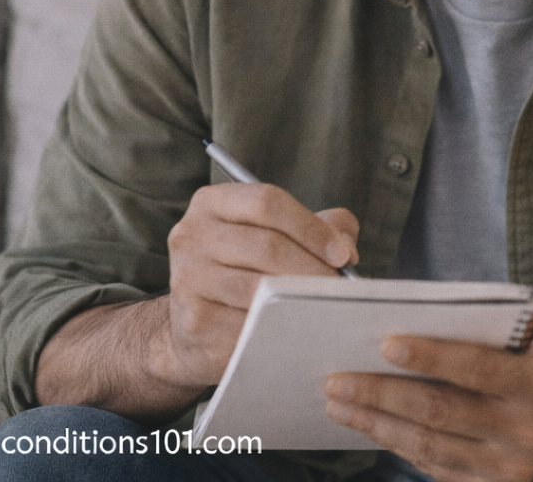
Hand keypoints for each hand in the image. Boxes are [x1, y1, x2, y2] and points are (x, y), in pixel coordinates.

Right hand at [160, 183, 358, 389]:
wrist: (195, 324)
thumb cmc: (248, 268)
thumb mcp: (279, 233)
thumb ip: (321, 225)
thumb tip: (345, 247)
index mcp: (212, 203)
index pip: (267, 202)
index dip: (311, 227)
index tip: (342, 253)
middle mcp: (191, 235)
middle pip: (267, 246)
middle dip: (313, 268)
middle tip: (341, 287)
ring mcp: (187, 279)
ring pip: (258, 288)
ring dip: (300, 299)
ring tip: (326, 306)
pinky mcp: (192, 322)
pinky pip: (246, 325)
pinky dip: (278, 328)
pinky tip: (297, 330)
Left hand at [324, 304, 532, 481]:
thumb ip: (507, 311)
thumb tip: (444, 304)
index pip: (477, 368)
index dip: (431, 357)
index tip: (385, 344)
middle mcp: (526, 431)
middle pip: (441, 411)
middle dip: (382, 394)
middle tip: (337, 378)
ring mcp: (506, 468)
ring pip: (428, 445)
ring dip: (376, 423)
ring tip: (337, 401)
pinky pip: (431, 466)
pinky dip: (394, 443)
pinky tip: (367, 422)